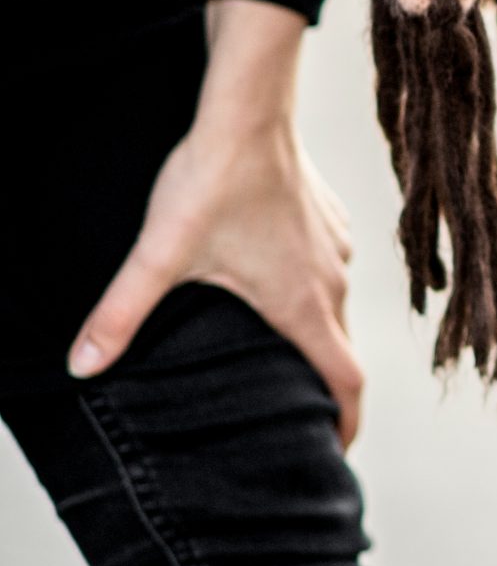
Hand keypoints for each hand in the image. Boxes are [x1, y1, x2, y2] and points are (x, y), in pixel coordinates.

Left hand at [70, 0, 362, 445]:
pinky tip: (270, 275)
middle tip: (289, 409)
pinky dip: (308, 287)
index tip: (335, 453)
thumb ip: (121, 314)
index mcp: (302, 308)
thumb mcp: (159, 256)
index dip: (345, 426)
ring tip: (273, 342)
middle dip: (318, 386)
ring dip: (311, 331)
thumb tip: (81, 365)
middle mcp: (332, 285)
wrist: (248, 113)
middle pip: (339, 350)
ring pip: (333, 307)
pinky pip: (329, 269)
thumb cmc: (212, 184)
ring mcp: (338, 252)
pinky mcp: (331, 223)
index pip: (346, 383)